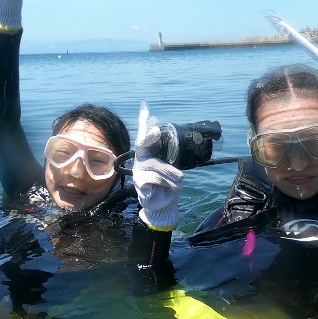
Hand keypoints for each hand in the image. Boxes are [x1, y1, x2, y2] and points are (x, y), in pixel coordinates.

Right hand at [133, 102, 182, 230]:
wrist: (164, 205)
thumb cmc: (168, 184)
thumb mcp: (171, 168)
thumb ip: (169, 156)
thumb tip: (171, 144)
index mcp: (148, 155)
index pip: (144, 138)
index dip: (144, 126)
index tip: (146, 113)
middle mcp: (141, 161)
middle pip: (143, 145)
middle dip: (148, 137)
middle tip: (156, 130)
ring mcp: (138, 172)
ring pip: (156, 166)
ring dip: (171, 174)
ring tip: (178, 181)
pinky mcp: (140, 183)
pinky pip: (155, 178)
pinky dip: (167, 183)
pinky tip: (170, 188)